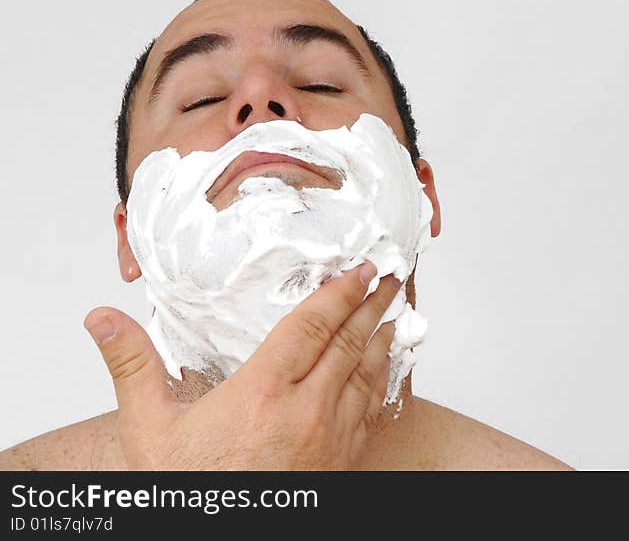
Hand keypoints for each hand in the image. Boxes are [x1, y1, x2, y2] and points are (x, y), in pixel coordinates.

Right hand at [84, 262, 397, 469]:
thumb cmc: (192, 490)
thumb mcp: (150, 430)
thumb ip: (133, 366)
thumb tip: (103, 320)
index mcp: (262, 393)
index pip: (311, 325)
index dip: (339, 292)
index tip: (360, 270)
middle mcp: (306, 412)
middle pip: (348, 343)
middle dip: (372, 306)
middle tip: (390, 279)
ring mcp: (331, 438)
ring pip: (366, 375)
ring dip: (382, 340)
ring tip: (393, 315)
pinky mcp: (343, 462)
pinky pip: (371, 411)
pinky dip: (381, 382)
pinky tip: (383, 372)